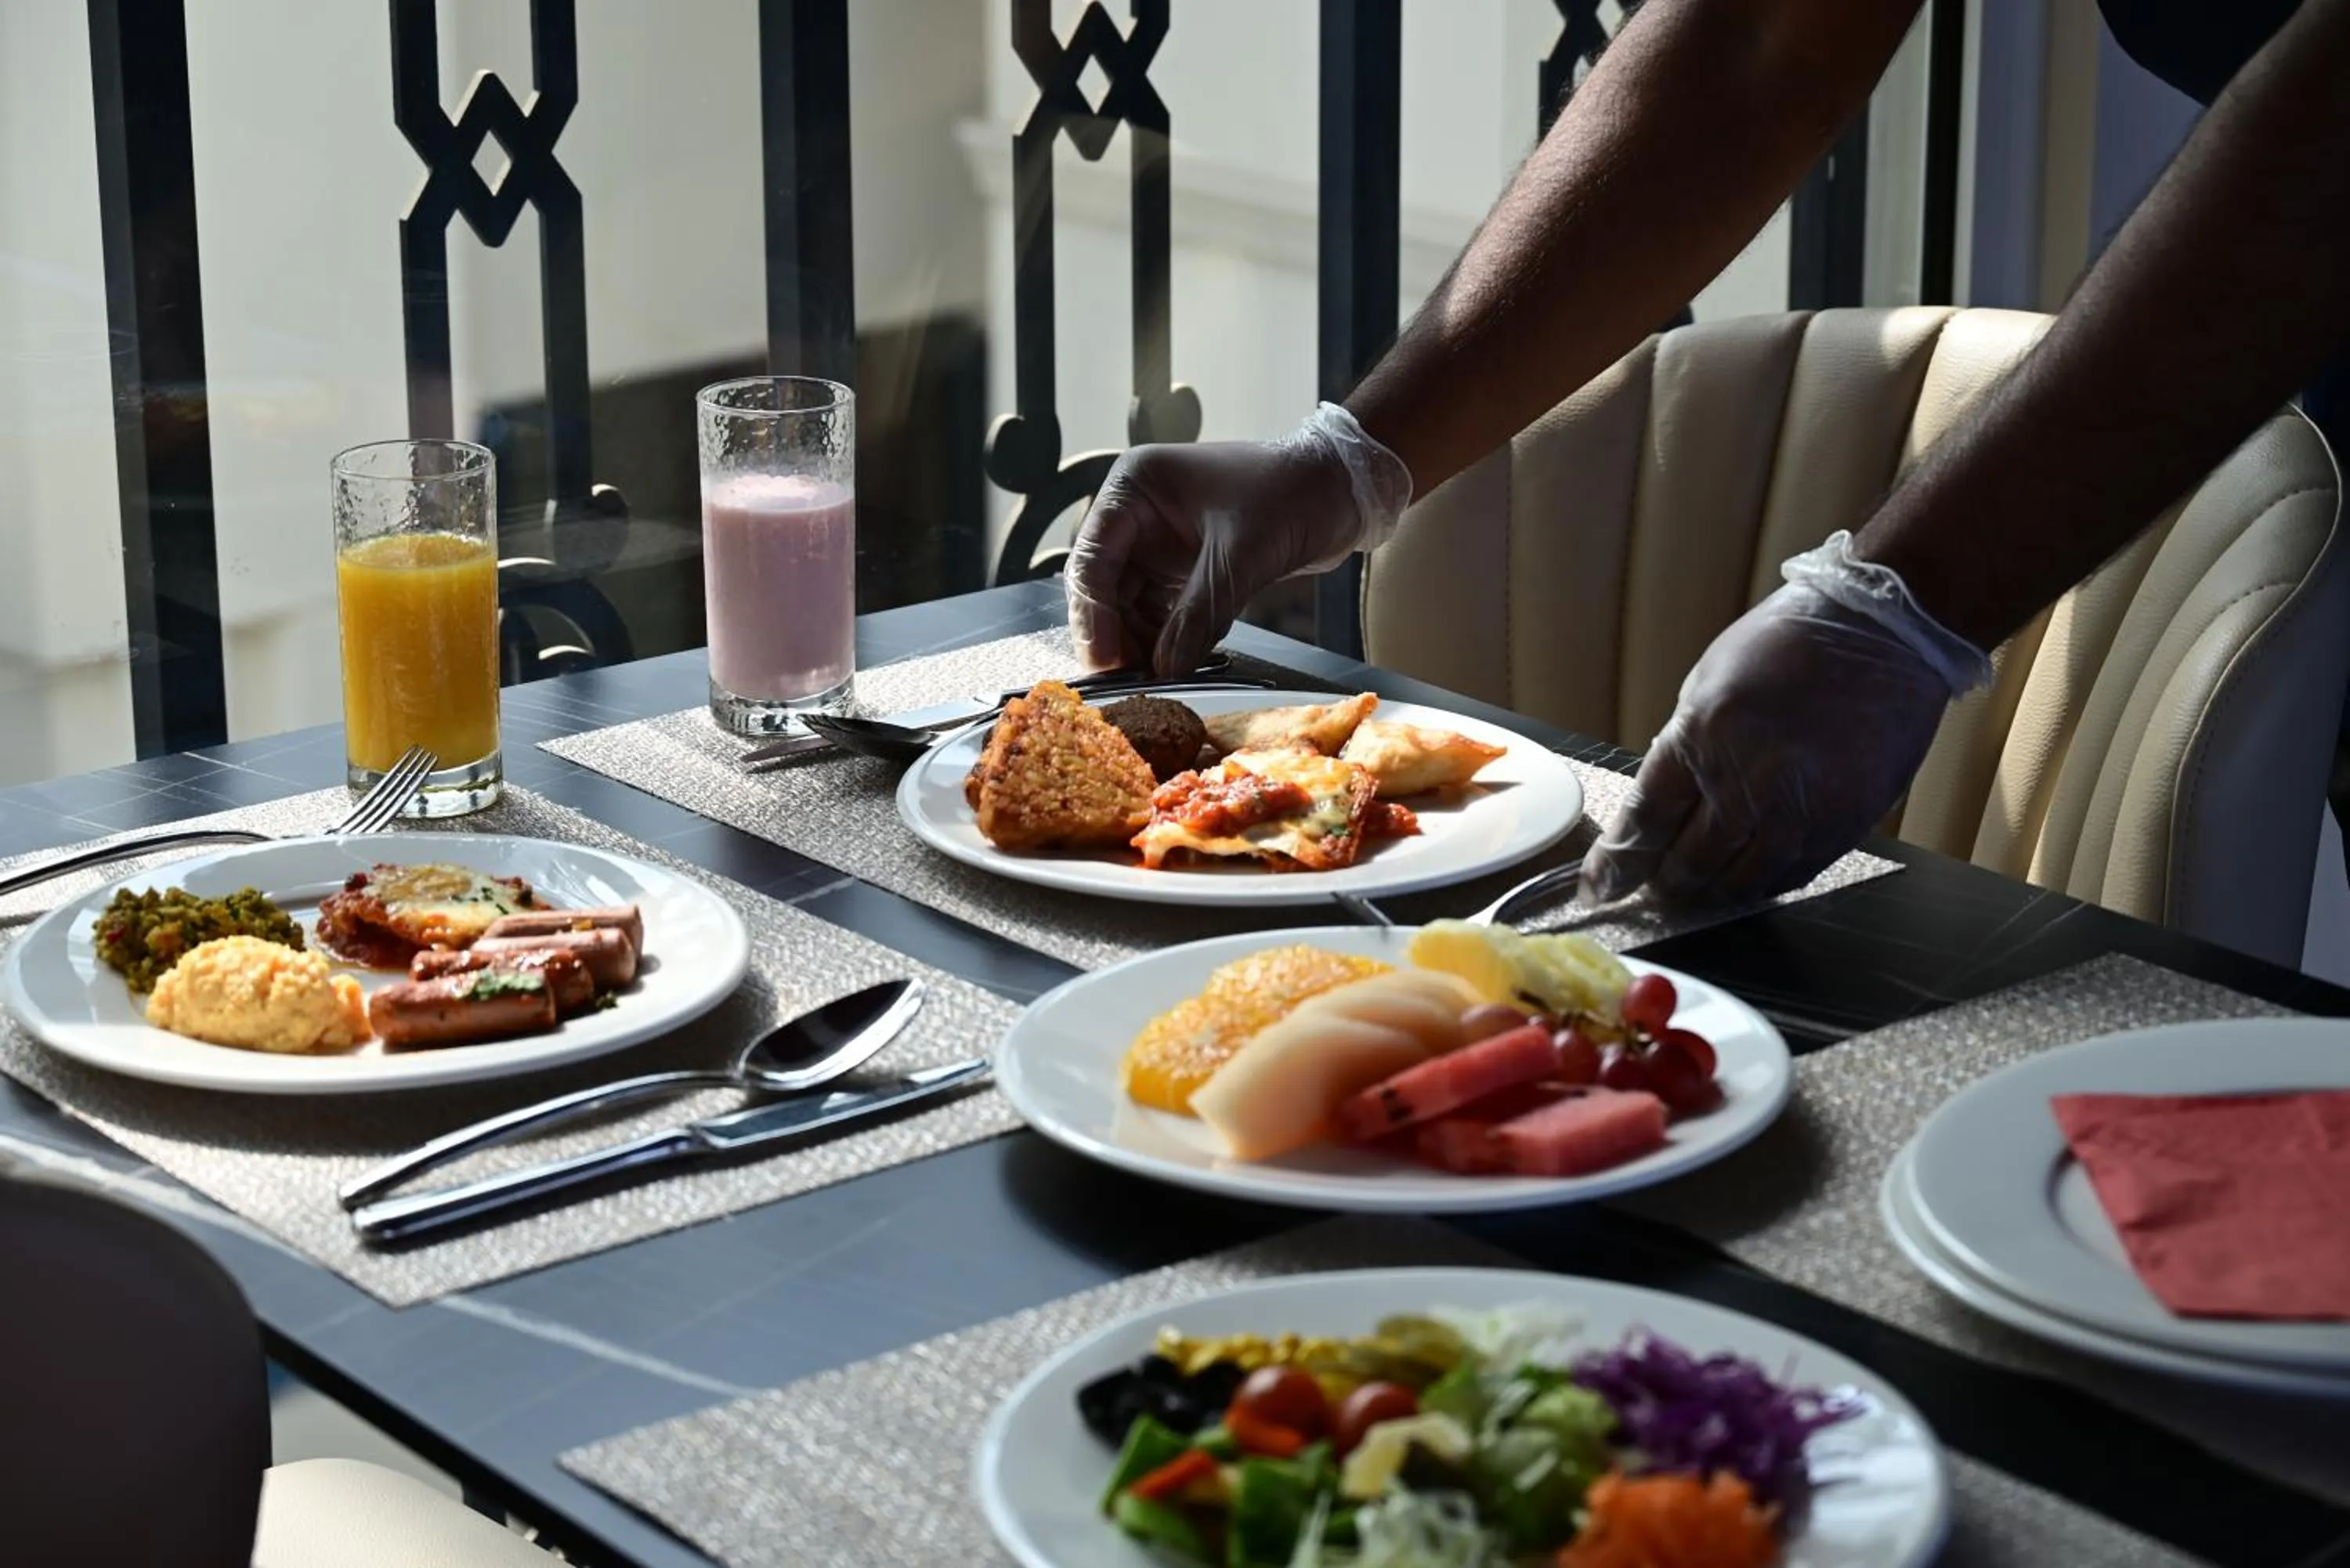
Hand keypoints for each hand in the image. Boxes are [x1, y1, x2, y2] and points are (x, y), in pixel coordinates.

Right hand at [1065, 436, 1359, 674]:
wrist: (1339, 489)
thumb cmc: (1291, 492)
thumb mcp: (1240, 556)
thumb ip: (1198, 614)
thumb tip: (1165, 670)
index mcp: (1135, 488)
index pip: (1092, 559)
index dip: (1093, 615)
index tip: (1106, 663)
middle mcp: (1136, 514)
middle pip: (1102, 588)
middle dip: (1114, 636)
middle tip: (1128, 683)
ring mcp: (1156, 541)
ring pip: (1127, 606)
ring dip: (1139, 644)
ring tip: (1155, 680)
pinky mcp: (1180, 567)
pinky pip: (1158, 612)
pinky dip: (1164, 640)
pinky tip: (1174, 665)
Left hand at [1580, 582, 1957, 906]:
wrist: (1886, 627)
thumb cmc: (1794, 642)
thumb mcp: (1710, 681)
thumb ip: (1686, 747)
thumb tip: (1667, 807)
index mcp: (1705, 734)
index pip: (1647, 821)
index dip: (1618, 864)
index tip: (1601, 885)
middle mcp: (1751, 780)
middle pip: (1690, 862)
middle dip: (1663, 883)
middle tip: (1650, 890)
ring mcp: (1802, 809)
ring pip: (1741, 882)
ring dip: (1711, 893)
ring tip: (1694, 892)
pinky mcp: (1844, 824)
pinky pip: (1791, 876)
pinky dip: (1761, 883)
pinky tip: (1746, 878)